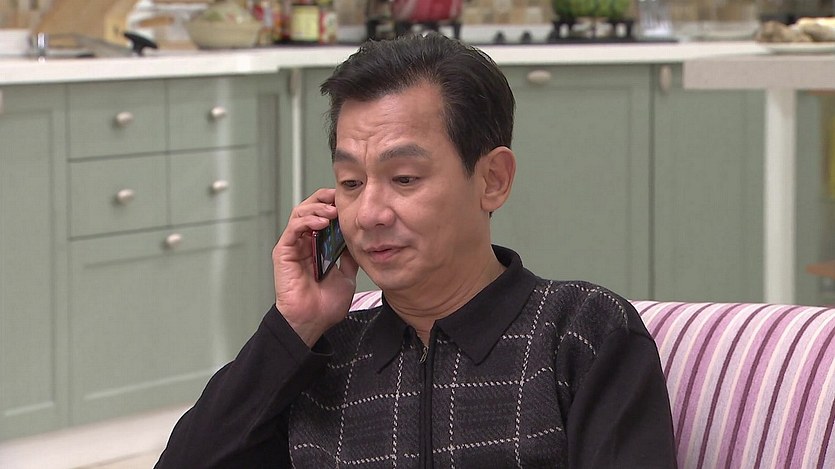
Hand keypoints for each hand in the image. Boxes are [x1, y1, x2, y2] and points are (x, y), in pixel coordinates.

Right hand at [272, 188, 358, 346]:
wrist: (313, 321)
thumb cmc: (325, 305)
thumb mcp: (347, 276)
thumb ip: (349, 257)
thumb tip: (361, 241)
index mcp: (318, 246)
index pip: (323, 215)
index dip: (334, 204)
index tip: (350, 200)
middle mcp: (304, 243)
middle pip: (310, 208)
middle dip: (325, 199)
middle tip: (340, 198)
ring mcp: (293, 246)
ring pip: (300, 213)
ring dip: (317, 207)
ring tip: (333, 211)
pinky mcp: (284, 251)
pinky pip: (293, 228)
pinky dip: (307, 220)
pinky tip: (322, 221)